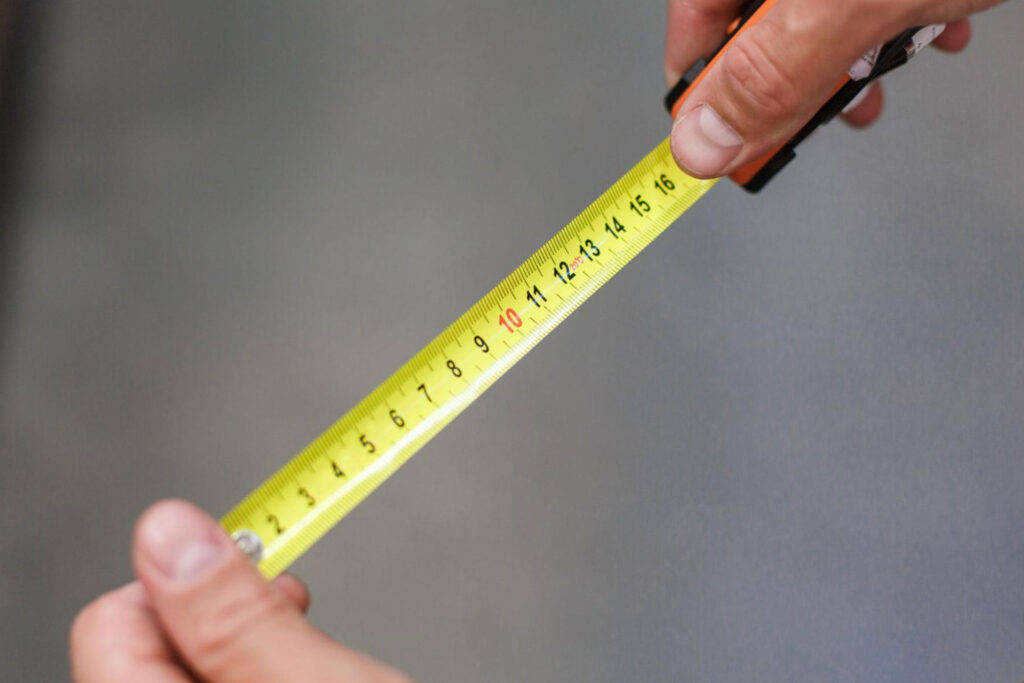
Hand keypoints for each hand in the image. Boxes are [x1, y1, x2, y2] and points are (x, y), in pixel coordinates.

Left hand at [70, 500, 410, 681]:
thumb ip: (237, 616)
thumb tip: (169, 529)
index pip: (111, 620)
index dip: (190, 582)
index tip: (256, 574)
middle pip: (147, 637)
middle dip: (222, 612)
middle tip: (290, 617)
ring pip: (185, 656)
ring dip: (244, 638)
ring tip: (302, 654)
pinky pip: (210, 677)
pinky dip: (254, 663)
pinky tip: (297, 668)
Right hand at [665, 0, 1007, 177]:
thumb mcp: (852, 2)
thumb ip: (771, 75)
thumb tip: (701, 143)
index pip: (693, 30)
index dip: (709, 98)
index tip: (736, 147)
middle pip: (755, 26)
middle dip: (795, 79)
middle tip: (828, 110)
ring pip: (816, 15)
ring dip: (855, 55)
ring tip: (892, 67)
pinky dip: (899, 20)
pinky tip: (933, 30)